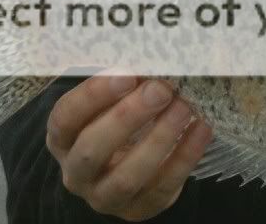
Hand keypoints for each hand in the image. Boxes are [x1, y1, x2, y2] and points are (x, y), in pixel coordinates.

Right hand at [46, 73, 212, 221]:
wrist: (129, 165)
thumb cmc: (118, 121)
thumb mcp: (111, 102)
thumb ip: (124, 83)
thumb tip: (154, 56)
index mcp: (63, 138)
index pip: (66, 118)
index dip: (93, 96)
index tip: (127, 74)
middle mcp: (77, 172)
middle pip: (92, 149)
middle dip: (128, 117)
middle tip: (160, 90)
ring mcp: (105, 196)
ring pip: (127, 177)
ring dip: (159, 139)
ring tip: (184, 107)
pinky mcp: (139, 209)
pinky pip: (163, 186)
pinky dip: (186, 156)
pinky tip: (202, 128)